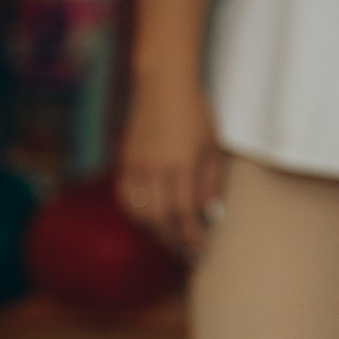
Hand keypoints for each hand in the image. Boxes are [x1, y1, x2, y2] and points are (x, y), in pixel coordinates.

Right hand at [117, 74, 226, 257]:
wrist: (163, 85)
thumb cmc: (195, 113)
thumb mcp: (213, 145)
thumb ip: (211, 182)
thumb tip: (210, 215)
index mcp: (180, 164)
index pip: (183, 213)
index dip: (191, 236)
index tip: (200, 250)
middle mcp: (155, 167)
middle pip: (158, 219)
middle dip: (173, 240)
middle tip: (186, 252)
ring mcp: (136, 165)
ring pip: (139, 212)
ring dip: (155, 231)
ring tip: (170, 239)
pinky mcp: (125, 161)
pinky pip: (126, 197)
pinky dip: (137, 214)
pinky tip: (150, 219)